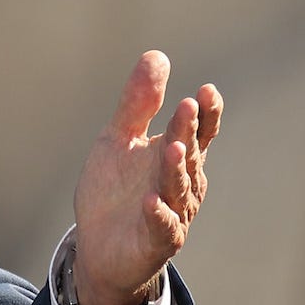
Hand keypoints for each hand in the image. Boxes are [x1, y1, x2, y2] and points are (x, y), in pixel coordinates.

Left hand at [71, 51, 221, 304]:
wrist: (98, 247)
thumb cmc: (115, 192)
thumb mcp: (119, 140)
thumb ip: (138, 103)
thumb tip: (157, 56)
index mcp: (177, 156)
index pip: (199, 131)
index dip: (206, 113)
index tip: (205, 91)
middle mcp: (182, 184)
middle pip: (189, 154)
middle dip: (188, 131)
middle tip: (188, 106)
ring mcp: (172, 213)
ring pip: (178, 188)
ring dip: (176, 169)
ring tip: (173, 148)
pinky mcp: (156, 241)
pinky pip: (161, 227)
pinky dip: (159, 215)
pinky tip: (152, 202)